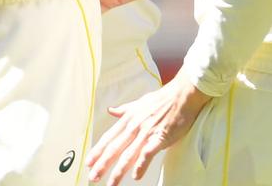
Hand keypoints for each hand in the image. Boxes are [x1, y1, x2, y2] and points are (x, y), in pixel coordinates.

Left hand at [87, 73, 210, 184]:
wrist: (182, 94)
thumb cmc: (162, 99)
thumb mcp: (139, 103)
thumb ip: (124, 110)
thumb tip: (110, 110)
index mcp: (128, 119)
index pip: (109, 137)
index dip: (98, 151)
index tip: (89, 162)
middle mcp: (134, 126)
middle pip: (115, 148)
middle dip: (103, 164)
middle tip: (93, 177)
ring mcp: (146, 132)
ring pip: (128, 154)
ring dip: (118, 170)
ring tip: (111, 184)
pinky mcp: (160, 137)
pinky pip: (148, 152)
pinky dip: (141, 164)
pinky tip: (135, 176)